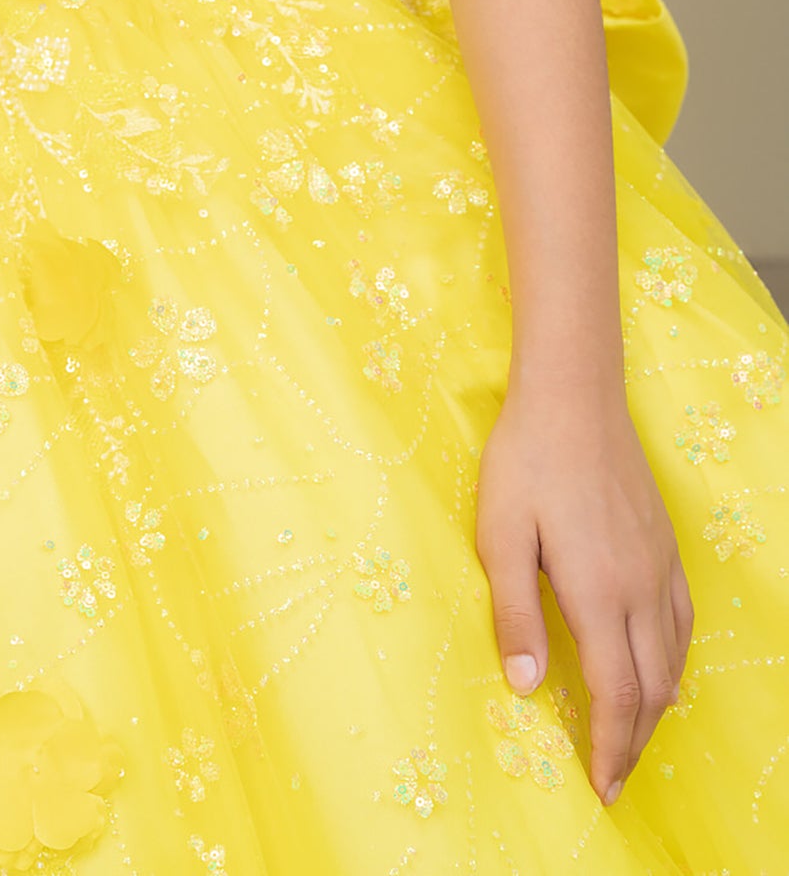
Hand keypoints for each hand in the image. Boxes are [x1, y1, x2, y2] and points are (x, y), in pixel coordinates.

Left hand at [475, 384, 693, 807]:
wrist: (574, 394)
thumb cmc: (526, 460)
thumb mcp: (500, 535)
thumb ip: (514, 614)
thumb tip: (528, 687)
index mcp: (599, 593)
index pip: (617, 696)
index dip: (611, 749)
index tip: (601, 788)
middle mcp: (641, 588)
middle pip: (653, 689)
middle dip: (636, 742)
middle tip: (614, 777)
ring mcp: (660, 565)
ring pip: (674, 659)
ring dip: (656, 708)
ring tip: (631, 737)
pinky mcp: (665, 544)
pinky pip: (683, 622)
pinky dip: (674, 662)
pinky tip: (658, 669)